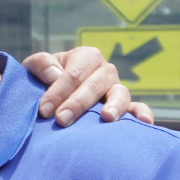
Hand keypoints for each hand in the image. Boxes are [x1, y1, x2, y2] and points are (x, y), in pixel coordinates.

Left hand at [24, 47, 156, 126]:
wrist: (53, 96)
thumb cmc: (43, 80)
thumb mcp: (35, 68)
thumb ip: (41, 64)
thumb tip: (55, 74)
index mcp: (86, 57)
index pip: (73, 74)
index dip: (58, 91)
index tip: (44, 110)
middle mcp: (105, 70)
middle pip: (95, 85)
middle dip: (77, 103)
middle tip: (61, 120)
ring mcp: (116, 88)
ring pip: (120, 94)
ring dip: (114, 105)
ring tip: (107, 118)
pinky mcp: (125, 106)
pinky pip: (137, 108)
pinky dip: (143, 113)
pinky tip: (144, 122)